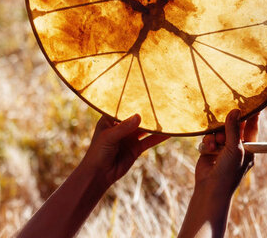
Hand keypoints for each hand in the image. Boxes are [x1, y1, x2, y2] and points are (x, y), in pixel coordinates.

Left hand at [17, 113, 167, 237]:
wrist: (98, 176)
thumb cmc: (97, 153)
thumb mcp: (109, 137)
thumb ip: (124, 128)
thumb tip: (139, 116)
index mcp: (110, 119)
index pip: (123, 106)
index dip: (133, 100)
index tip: (145, 90)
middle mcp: (121, 127)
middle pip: (136, 117)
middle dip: (147, 111)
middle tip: (161, 102)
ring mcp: (129, 137)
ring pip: (145, 129)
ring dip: (155, 124)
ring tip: (168, 116)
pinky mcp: (136, 148)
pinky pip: (149, 140)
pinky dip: (159, 137)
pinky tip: (169, 133)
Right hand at [196, 109, 258, 196]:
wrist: (210, 189)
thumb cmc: (229, 172)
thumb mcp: (236, 149)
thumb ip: (235, 129)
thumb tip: (236, 110)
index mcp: (249, 147)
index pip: (252, 127)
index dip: (252, 114)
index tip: (251, 100)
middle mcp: (237, 146)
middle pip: (234, 126)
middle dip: (228, 125)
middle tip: (225, 120)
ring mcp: (223, 148)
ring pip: (220, 130)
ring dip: (216, 135)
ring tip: (216, 143)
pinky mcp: (210, 150)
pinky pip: (209, 137)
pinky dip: (208, 142)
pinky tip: (209, 148)